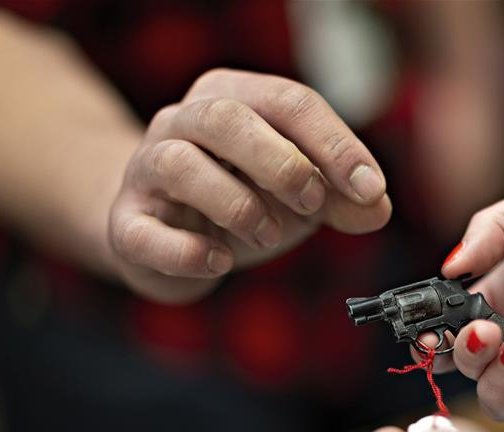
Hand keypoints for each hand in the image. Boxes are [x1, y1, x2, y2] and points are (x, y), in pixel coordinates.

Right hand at [108, 68, 391, 302]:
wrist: (161, 233)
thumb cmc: (238, 200)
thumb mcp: (299, 196)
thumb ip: (341, 199)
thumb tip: (377, 208)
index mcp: (234, 98)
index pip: (289, 102)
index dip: (335, 144)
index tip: (369, 189)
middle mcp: (183, 122)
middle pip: (226, 117)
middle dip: (282, 163)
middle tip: (313, 202)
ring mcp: (145, 170)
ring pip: (180, 164)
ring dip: (238, 204)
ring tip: (269, 235)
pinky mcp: (127, 223)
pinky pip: (146, 233)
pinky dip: (188, 251)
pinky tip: (220, 261)